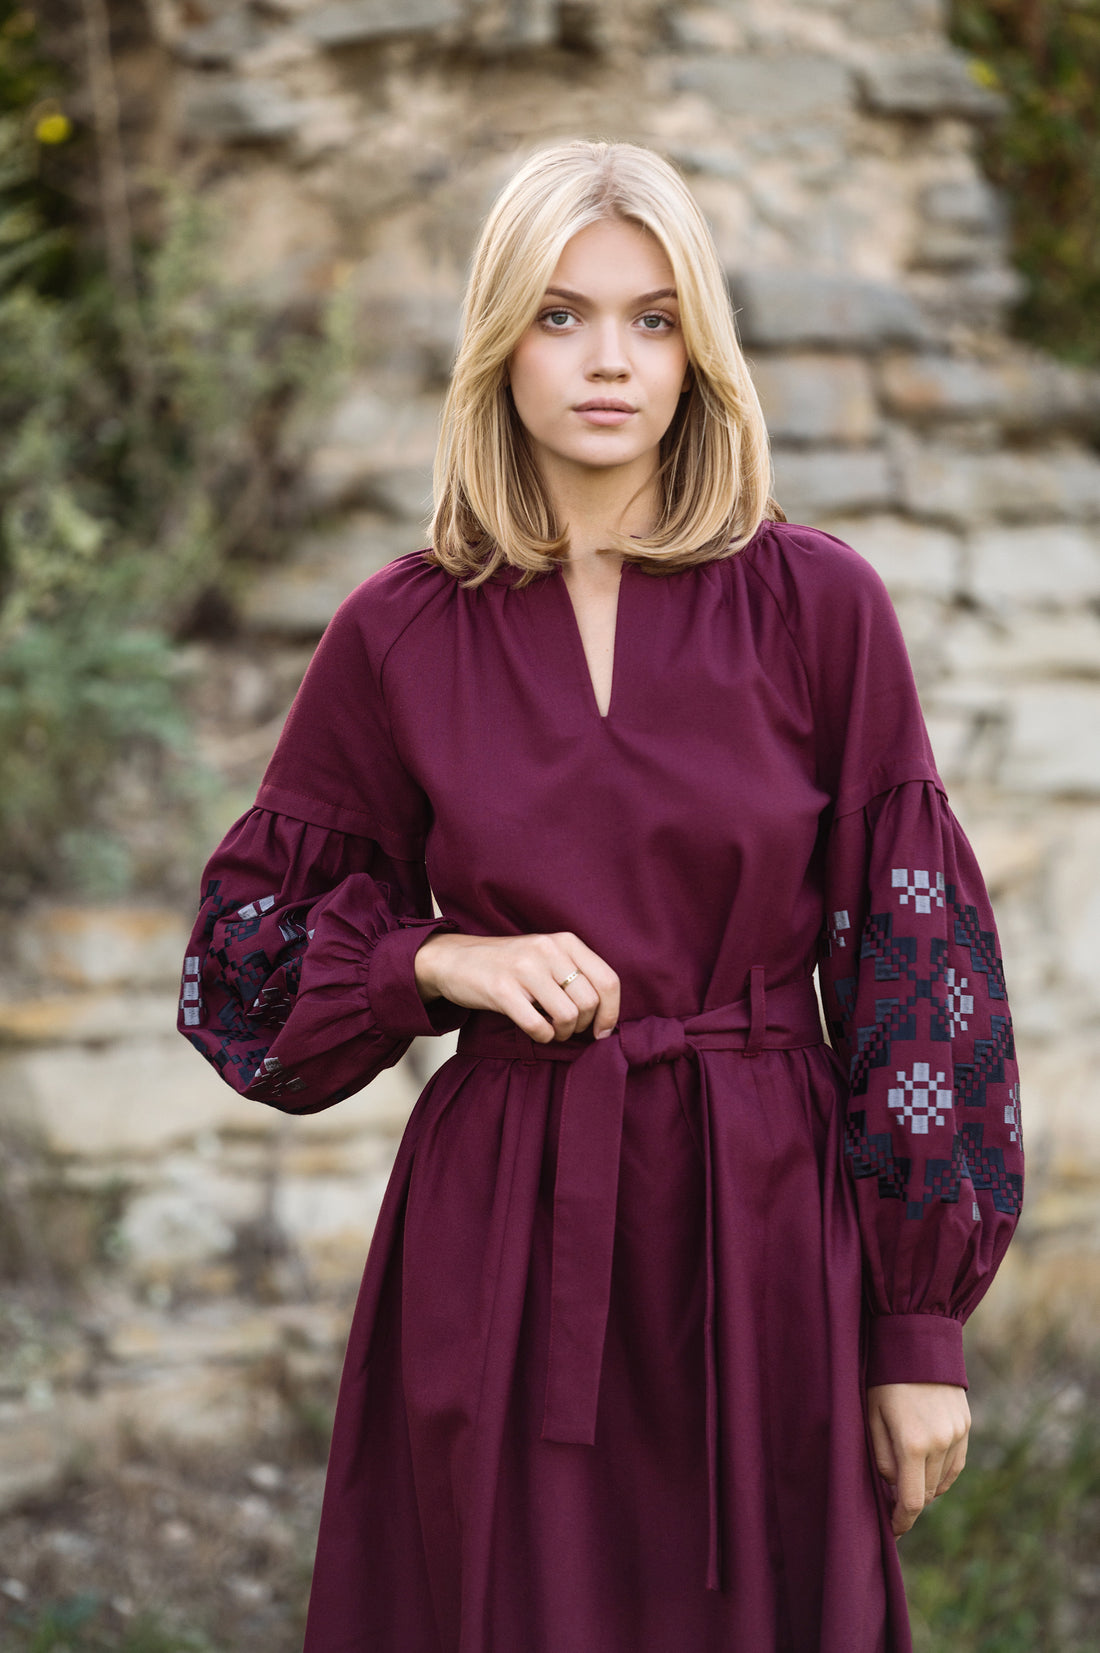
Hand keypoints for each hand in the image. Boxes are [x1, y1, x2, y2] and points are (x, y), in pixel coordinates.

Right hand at [413, 930, 620, 1043]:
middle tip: (567, 1028)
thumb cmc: (508, 965)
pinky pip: (538, 1026)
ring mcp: (524, 968)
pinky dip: (542, 1037)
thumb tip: (607, 1016)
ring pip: (567, 1015)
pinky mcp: (502, 989)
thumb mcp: (547, 956)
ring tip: (552, 1030)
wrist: (455, 959)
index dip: (611, 1012)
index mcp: (565, 941)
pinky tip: (536, 1032)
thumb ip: (577, 974)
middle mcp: (547, 950)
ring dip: (562, 1033)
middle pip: (589, 1002)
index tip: (602, 1030)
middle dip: (583, 1025)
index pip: (608, 980)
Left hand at [866, 1382, 970, 1536]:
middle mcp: (940, 1443)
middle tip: (891, 1502)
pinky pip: (955, 1465)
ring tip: (906, 1479)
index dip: (901, 1521)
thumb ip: (881, 1458)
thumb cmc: (883, 1377)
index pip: (911, 1501)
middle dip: (909, 1502)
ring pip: (942, 1481)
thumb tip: (893, 1489)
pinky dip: (942, 1474)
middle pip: (927, 1493)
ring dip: (925, 1486)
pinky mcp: (966, 1426)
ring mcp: (957, 1435)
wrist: (916, 1340)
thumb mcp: (871, 1416)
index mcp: (912, 1443)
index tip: (892, 1531)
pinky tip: (927, 1470)